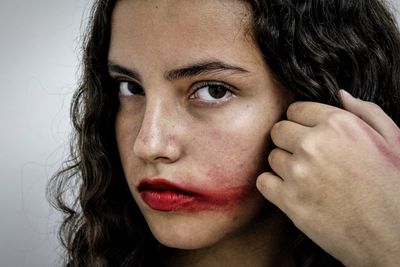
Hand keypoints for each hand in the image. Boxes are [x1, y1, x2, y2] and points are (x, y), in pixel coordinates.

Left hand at [256, 90, 399, 266]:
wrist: (392, 237)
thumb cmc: (394, 188)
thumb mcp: (394, 140)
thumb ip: (366, 112)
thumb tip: (341, 95)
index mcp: (338, 124)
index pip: (296, 109)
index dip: (301, 122)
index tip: (308, 134)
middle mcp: (313, 144)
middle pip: (278, 130)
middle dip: (289, 140)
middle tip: (306, 157)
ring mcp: (298, 173)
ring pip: (272, 156)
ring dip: (284, 165)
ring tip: (306, 178)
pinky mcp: (289, 201)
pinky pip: (263, 181)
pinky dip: (273, 186)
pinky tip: (292, 191)